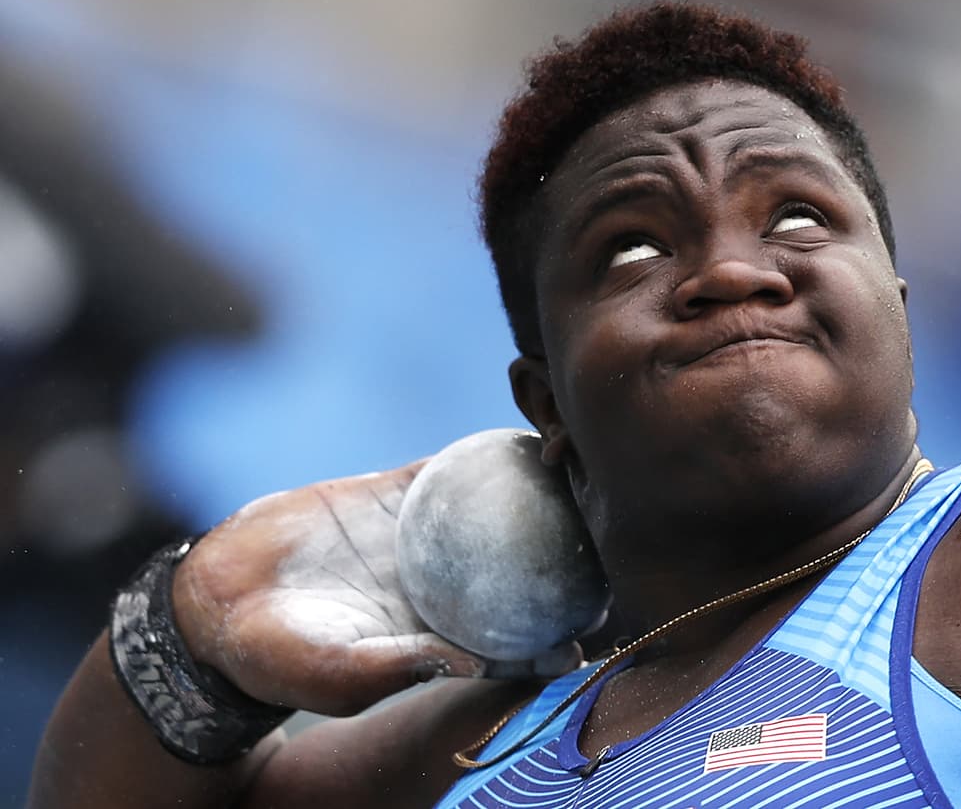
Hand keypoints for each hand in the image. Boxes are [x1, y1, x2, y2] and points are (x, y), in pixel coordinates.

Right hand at [171, 460, 579, 715]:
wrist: (218, 604)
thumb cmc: (276, 659)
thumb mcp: (337, 675)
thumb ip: (400, 668)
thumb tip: (472, 666)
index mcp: (450, 634)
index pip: (525, 629)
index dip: (567, 616)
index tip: (602, 598)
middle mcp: (454, 585)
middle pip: (528, 561)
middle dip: (572, 541)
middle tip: (603, 512)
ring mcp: (432, 536)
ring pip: (500, 505)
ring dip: (539, 482)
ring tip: (573, 451)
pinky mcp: (401, 495)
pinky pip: (452, 467)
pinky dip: (484, 449)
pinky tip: (517, 424)